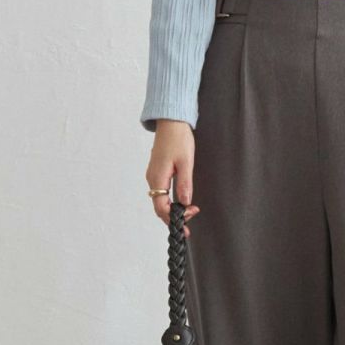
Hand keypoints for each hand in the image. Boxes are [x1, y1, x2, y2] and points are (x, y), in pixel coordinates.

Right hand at [147, 120, 199, 234]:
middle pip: (159, 206)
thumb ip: (184, 183)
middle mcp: (152, 178)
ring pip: (160, 200)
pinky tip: (180, 201)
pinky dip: (169, 200)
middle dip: (173, 217)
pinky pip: (161, 191)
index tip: (191, 215)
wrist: (171, 121)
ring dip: (172, 210)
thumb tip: (185, 202)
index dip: (175, 217)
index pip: (161, 207)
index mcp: (158, 178)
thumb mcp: (185, 162)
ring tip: (187, 214)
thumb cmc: (178, 139)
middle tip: (189, 223)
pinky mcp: (157, 171)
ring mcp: (153, 175)